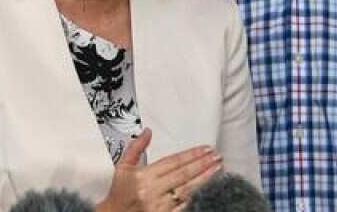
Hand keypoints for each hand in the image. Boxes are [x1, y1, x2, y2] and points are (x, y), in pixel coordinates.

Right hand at [97, 129, 220, 211]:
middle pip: (183, 175)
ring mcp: (160, 206)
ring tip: (217, 169)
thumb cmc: (119, 194)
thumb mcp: (123, 167)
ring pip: (187, 190)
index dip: (191, 155)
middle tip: (217, 156)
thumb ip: (136, 148)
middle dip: (203, 164)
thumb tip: (147, 132)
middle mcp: (153, 191)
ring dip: (204, 179)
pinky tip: (206, 188)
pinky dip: (196, 196)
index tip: (205, 149)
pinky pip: (184, 205)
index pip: (173, 162)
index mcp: (144, 177)